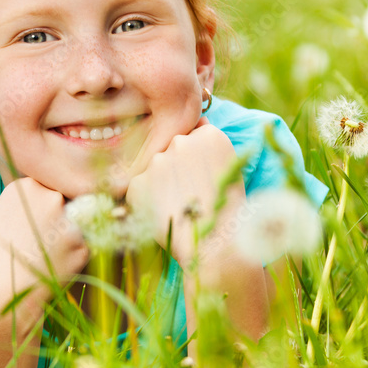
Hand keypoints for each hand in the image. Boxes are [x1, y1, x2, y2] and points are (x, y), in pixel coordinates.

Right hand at [0, 178, 88, 310]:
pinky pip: (82, 248)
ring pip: (75, 225)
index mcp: (26, 186)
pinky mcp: (83, 247)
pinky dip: (72, 258)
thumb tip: (34, 204)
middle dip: (56, 219)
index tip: (31, 222)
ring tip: (45, 257)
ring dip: (66, 238)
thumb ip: (18, 207)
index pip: (43, 188)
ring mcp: (69, 222)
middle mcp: (51, 197)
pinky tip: (52, 269)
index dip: (39, 207)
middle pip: (62, 202)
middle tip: (40, 241)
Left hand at [125, 117, 244, 269]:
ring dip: (162, 185)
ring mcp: (157, 161)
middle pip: (172, 151)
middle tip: (189, 196)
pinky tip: (164, 216)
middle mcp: (181, 141)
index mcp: (209, 135)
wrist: (215, 245)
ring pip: (155, 170)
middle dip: (177, 170)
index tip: (201, 178)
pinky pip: (140, 188)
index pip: (194, 136)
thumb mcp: (229, 169)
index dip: (196, 160)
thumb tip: (199, 121)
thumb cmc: (228, 211)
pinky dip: (148, 201)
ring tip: (178, 208)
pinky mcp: (137, 182)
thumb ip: (209, 144)